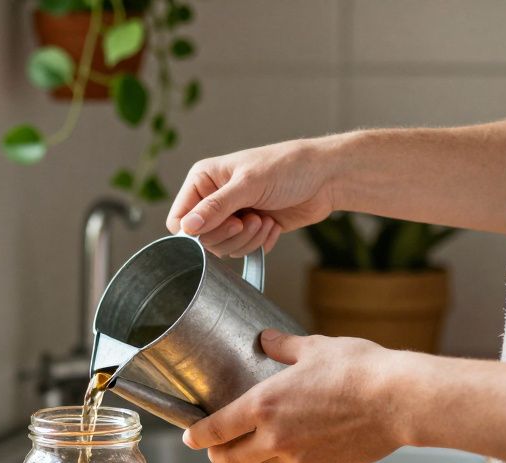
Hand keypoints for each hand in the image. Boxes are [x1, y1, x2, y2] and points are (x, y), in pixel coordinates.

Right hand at [166, 138, 338, 256]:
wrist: (326, 177)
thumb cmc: (288, 167)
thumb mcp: (249, 184)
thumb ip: (216, 207)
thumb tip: (187, 227)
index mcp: (204, 180)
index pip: (179, 219)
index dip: (197, 230)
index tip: (227, 222)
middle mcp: (214, 199)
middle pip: (202, 238)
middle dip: (230, 234)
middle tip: (250, 219)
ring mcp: (233, 215)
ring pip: (224, 247)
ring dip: (248, 239)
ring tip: (265, 219)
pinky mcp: (251, 229)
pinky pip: (244, 250)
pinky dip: (260, 243)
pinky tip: (273, 224)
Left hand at [182, 330, 407, 462]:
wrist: (399, 401)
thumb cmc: (359, 370)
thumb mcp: (315, 348)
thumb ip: (284, 346)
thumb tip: (268, 339)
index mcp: (264, 405)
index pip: (216, 429)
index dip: (197, 436)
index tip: (189, 438)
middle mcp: (276, 437)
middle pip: (231, 459)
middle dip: (218, 456)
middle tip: (215, 450)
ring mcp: (299, 458)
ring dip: (251, 462)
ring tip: (252, 451)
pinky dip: (291, 461)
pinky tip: (299, 446)